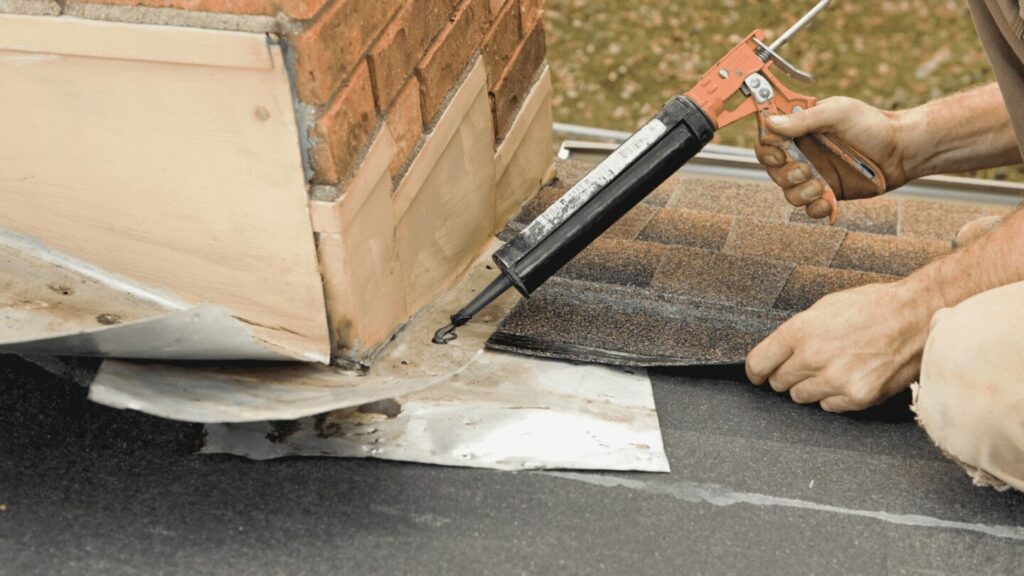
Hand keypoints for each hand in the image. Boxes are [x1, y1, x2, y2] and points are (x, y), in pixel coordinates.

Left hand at [745, 281, 931, 411]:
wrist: (916, 317)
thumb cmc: (872, 307)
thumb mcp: (824, 308)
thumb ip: (797, 332)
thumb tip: (777, 352)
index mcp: (800, 331)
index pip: (758, 364)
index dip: (756, 371)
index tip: (759, 374)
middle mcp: (813, 358)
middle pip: (779, 383)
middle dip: (787, 375)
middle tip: (805, 365)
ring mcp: (836, 380)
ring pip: (801, 397)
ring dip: (811, 386)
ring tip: (833, 367)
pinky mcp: (858, 397)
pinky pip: (829, 406)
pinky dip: (835, 396)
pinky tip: (851, 377)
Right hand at [754, 97, 908, 219]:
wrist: (901, 151)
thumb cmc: (872, 125)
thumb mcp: (838, 113)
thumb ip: (803, 120)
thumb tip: (770, 122)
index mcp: (800, 130)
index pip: (767, 141)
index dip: (767, 150)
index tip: (779, 154)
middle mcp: (802, 153)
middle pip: (773, 171)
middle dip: (785, 175)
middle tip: (806, 170)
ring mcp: (814, 175)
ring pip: (788, 193)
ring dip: (800, 194)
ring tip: (820, 187)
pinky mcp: (827, 194)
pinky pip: (809, 209)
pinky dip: (816, 209)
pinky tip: (829, 202)